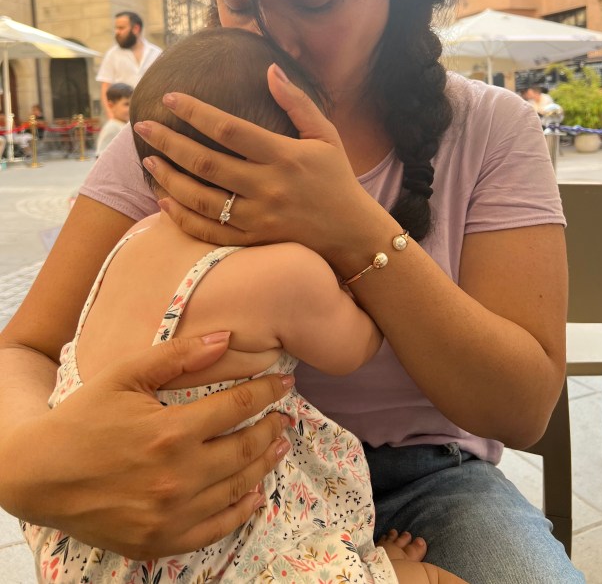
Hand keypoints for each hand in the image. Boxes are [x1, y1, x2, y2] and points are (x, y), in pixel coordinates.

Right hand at [6, 334, 292, 558]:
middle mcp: (177, 477)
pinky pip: (214, 529)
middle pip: (244, 449)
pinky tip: (254, 495)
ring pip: (236, 488)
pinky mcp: (159, 541)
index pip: (237, 407)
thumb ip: (178, 356)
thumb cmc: (82, 418)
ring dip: (264, 464)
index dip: (266, 392)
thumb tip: (226, 338)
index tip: (284, 383)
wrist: (37, 474)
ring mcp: (170, 515)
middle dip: (271, 428)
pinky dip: (240, 511)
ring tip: (278, 446)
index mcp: (171, 432)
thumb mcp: (126, 375)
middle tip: (285, 417)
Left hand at [133, 64, 383, 263]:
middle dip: (169, 142)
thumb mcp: (326, 135)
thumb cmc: (337, 179)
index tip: (170, 97)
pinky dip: (182, 217)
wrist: (353, 235)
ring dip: (169, 178)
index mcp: (285, 155)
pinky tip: (164, 200)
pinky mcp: (254, 242)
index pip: (230, 129)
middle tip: (143, 126)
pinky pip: (208, 232)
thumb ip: (297, 102)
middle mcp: (268, 186)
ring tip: (148, 160)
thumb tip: (270, 68)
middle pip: (206, 163)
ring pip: (201, 199)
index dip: (196, 111)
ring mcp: (259, 218)